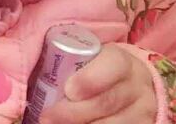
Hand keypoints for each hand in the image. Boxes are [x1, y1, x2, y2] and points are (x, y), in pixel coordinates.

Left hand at [39, 44, 156, 122]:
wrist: (134, 87)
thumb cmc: (99, 70)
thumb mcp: (91, 58)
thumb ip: (70, 59)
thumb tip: (33, 67)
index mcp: (121, 61)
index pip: (112, 66)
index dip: (90, 79)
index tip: (67, 90)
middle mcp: (136, 86)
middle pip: (106, 102)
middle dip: (73, 112)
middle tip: (47, 117)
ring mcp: (142, 112)